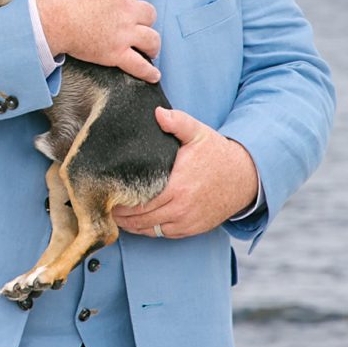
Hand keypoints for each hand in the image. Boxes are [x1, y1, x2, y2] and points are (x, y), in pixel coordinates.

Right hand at [33, 0, 160, 82]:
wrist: (46, 16)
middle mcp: (127, 10)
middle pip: (148, 12)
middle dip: (143, 17)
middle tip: (135, 22)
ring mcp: (124, 33)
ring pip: (151, 38)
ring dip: (152, 43)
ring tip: (150, 47)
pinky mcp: (115, 53)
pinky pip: (139, 65)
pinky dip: (148, 72)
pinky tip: (153, 75)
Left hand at [112, 107, 258, 238]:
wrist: (247, 177)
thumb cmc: (218, 154)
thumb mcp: (198, 133)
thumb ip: (177, 122)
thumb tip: (158, 112)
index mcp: (178, 187)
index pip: (139, 202)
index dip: (118, 201)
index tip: (103, 194)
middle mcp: (182, 208)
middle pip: (140, 218)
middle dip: (119, 214)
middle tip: (101, 205)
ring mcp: (188, 221)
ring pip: (149, 229)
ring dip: (130, 225)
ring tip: (113, 215)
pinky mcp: (193, 228)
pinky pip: (163, 234)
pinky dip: (147, 230)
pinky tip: (134, 222)